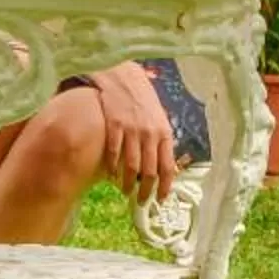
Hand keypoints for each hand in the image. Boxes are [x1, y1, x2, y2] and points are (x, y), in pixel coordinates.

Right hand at [88, 62, 177, 203]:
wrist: (123, 76)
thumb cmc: (142, 99)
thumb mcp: (158, 118)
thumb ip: (161, 140)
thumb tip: (163, 167)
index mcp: (164, 133)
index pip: (167, 166)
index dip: (165, 186)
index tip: (161, 199)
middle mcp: (149, 134)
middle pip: (149, 171)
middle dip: (146, 191)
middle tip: (142, 202)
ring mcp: (131, 130)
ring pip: (131, 166)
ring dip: (128, 183)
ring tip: (126, 191)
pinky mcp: (114, 125)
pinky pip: (114, 152)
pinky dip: (112, 167)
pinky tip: (111, 174)